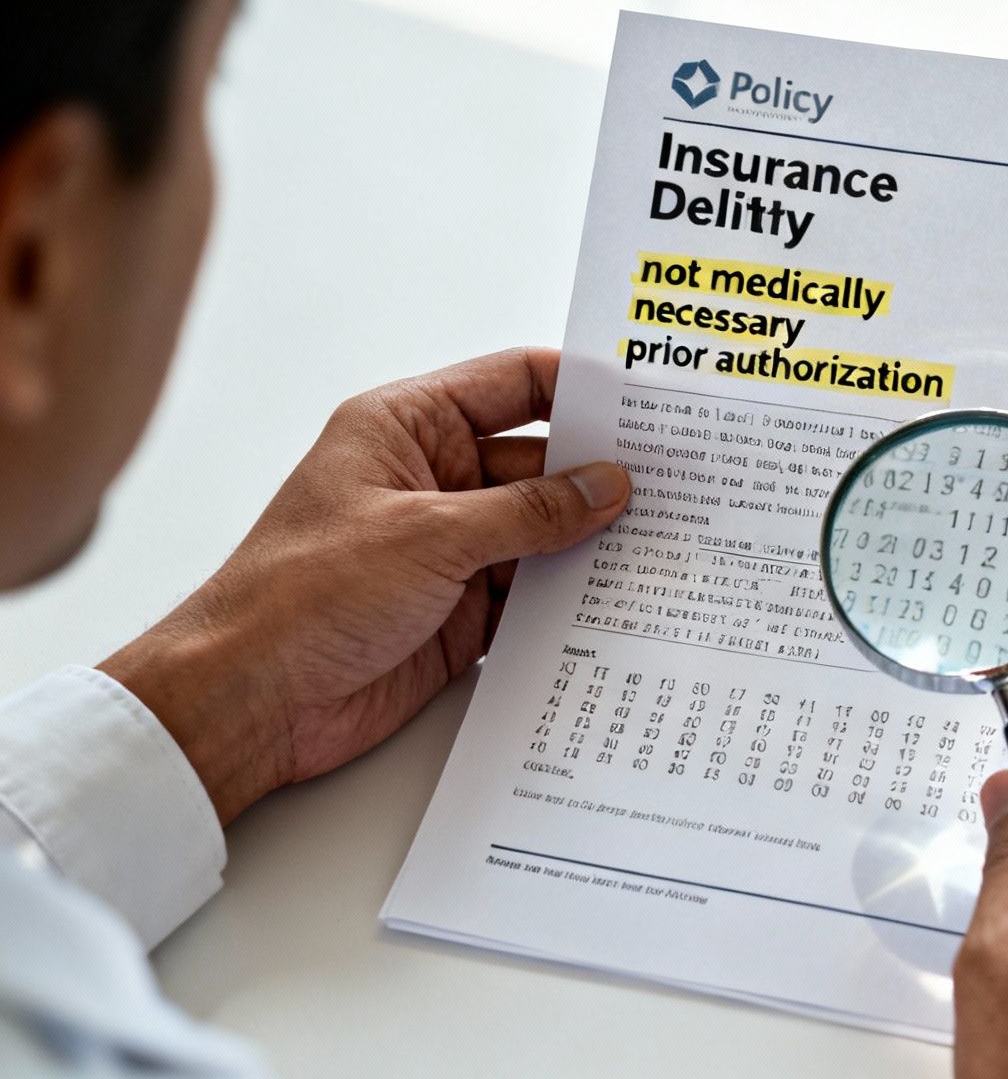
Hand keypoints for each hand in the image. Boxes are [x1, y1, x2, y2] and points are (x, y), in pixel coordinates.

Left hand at [101, 348, 629, 822]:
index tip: (648, 402)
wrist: (249, 701)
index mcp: (407, 429)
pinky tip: (622, 604)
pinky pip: (534, 596)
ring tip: (668, 545)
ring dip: (593, 545)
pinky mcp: (460, 613)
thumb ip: (528, 512)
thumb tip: (607, 486)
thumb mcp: (429, 537)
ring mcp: (450, 550)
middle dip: (603, 477)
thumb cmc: (301, 596)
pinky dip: (573, 602)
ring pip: (545, 534)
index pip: (513, 384)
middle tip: (680, 485)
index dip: (581, 386)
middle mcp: (433, 481)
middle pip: (542, 463)